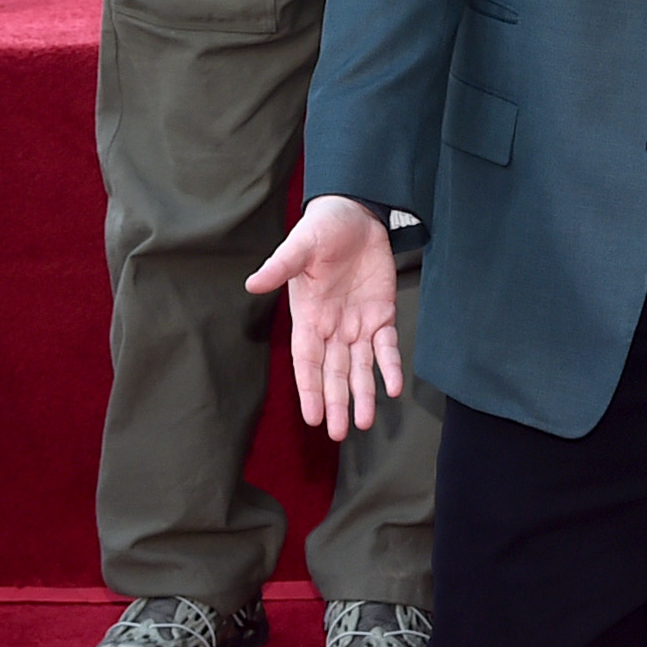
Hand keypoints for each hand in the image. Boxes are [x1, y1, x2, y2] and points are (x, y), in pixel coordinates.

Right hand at [245, 197, 401, 440]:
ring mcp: (357, 323)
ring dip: (362, 394)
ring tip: (363, 422)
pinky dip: (390, 367)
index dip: (309, 388)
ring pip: (359, 367)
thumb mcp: (300, 245)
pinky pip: (386, 346)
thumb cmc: (323, 228)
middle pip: (333, 372)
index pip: (307, 360)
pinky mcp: (382, 314)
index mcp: (308, 316)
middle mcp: (332, 326)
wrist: (357, 213)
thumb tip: (253, 284)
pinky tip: (393, 387)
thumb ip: (281, 266)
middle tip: (336, 433)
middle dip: (335, 402)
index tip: (311, 415)